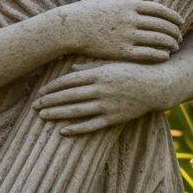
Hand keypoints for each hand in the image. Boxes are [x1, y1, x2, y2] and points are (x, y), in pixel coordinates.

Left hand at [31, 58, 170, 135]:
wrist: (158, 84)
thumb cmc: (134, 69)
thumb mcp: (112, 62)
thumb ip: (90, 67)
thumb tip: (70, 69)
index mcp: (99, 73)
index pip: (69, 81)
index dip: (53, 87)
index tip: (40, 92)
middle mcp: (101, 89)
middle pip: (70, 96)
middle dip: (50, 101)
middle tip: (34, 106)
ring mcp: (108, 104)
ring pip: (77, 111)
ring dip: (58, 114)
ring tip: (43, 117)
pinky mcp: (115, 118)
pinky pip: (92, 125)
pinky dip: (77, 128)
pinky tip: (63, 130)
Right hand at [59, 0, 184, 63]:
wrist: (70, 28)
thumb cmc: (88, 12)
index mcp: (129, 5)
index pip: (159, 9)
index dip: (173, 16)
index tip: (181, 21)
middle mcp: (130, 19)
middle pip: (161, 25)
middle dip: (175, 31)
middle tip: (180, 36)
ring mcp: (126, 35)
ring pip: (157, 39)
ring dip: (170, 43)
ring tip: (175, 46)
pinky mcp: (121, 51)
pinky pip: (147, 53)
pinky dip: (159, 54)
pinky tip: (165, 56)